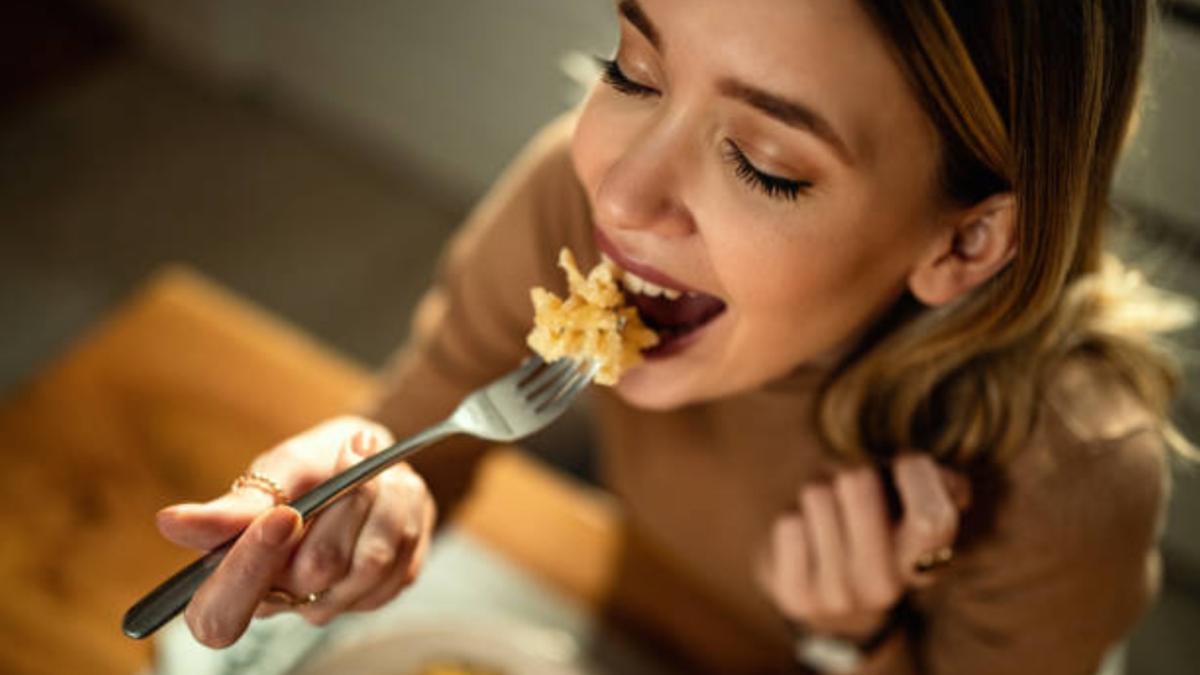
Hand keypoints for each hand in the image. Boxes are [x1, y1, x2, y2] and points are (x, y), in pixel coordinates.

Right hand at [155, 416, 434, 647]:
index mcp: (235, 575)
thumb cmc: (314, 464)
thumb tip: (172, 524)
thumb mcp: (277, 469)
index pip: (219, 615)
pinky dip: (405, 512)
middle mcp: (283, 599)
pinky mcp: (380, 592)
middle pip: (315, 572)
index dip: (247, 571)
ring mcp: (334, 601)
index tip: (282, 515)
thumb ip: (238, 505)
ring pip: (369, 563)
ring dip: (381, 500)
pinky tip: (392, 492)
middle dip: (343, 504)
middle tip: (351, 452)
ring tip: (377, 468)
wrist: (374, 458)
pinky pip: (402, 559)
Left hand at [755, 454, 969, 641]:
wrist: (829, 601)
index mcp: (925, 564)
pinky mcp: (796, 595)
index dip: (916, 475)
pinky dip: (793, 516)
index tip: (905, 463)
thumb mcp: (910, 510)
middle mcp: (885, 587)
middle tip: (850, 487)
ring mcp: (838, 596)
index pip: (932, 517)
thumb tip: (952, 485)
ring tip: (826, 513)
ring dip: (817, 489)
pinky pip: (789, 524)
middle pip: (857, 481)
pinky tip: (805, 535)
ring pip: (817, 495)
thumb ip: (936, 487)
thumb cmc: (876, 532)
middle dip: (851, 470)